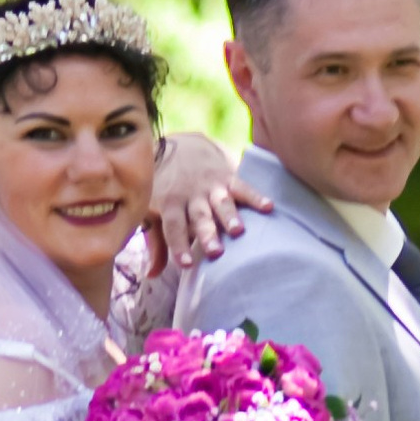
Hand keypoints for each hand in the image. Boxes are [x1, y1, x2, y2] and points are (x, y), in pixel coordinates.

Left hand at [147, 134, 274, 273]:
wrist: (180, 146)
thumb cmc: (165, 187)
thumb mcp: (154, 211)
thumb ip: (156, 243)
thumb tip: (151, 275)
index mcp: (170, 204)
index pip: (173, 227)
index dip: (178, 245)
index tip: (186, 264)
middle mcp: (191, 196)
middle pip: (199, 217)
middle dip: (207, 234)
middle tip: (216, 251)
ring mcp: (211, 186)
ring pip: (221, 202)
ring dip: (229, 216)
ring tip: (239, 230)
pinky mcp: (228, 177)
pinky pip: (242, 187)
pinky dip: (255, 196)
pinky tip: (268, 207)